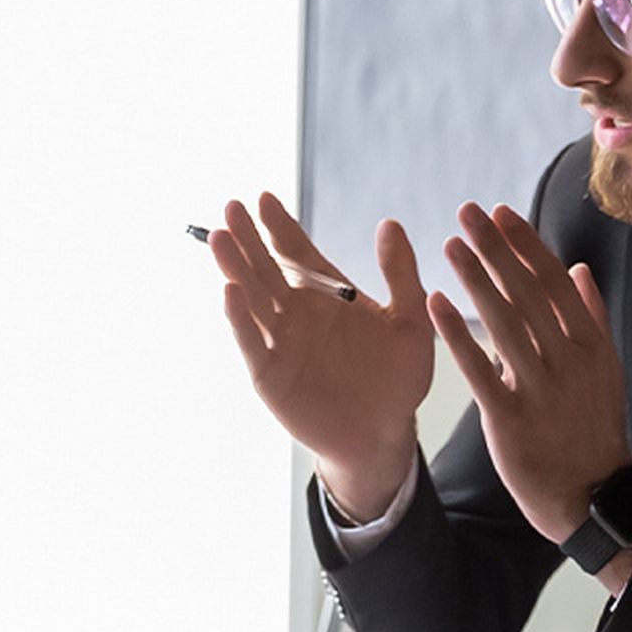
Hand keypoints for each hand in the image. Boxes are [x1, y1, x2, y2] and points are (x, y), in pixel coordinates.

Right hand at [210, 194, 430, 519]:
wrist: (383, 433)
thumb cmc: (398, 379)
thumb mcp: (410, 321)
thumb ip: (400, 273)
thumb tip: (389, 223)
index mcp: (327, 294)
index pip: (296, 251)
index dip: (279, 225)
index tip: (264, 198)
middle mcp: (296, 312)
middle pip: (266, 267)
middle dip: (248, 238)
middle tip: (232, 208)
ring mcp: (279, 341)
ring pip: (251, 297)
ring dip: (234, 268)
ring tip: (220, 238)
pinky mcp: (269, 373)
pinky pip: (251, 341)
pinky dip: (239, 317)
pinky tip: (230, 290)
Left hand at [429, 202, 631, 553]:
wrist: (592, 495)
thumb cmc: (592, 428)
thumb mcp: (605, 369)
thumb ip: (591, 316)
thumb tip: (578, 268)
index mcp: (589, 345)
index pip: (553, 283)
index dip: (525, 245)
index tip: (501, 212)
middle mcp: (566, 361)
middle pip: (527, 294)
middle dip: (496, 250)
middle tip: (467, 212)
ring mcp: (539, 390)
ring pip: (504, 324)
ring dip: (476, 281)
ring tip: (451, 245)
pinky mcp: (510, 420)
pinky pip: (480, 370)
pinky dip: (457, 336)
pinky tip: (435, 305)